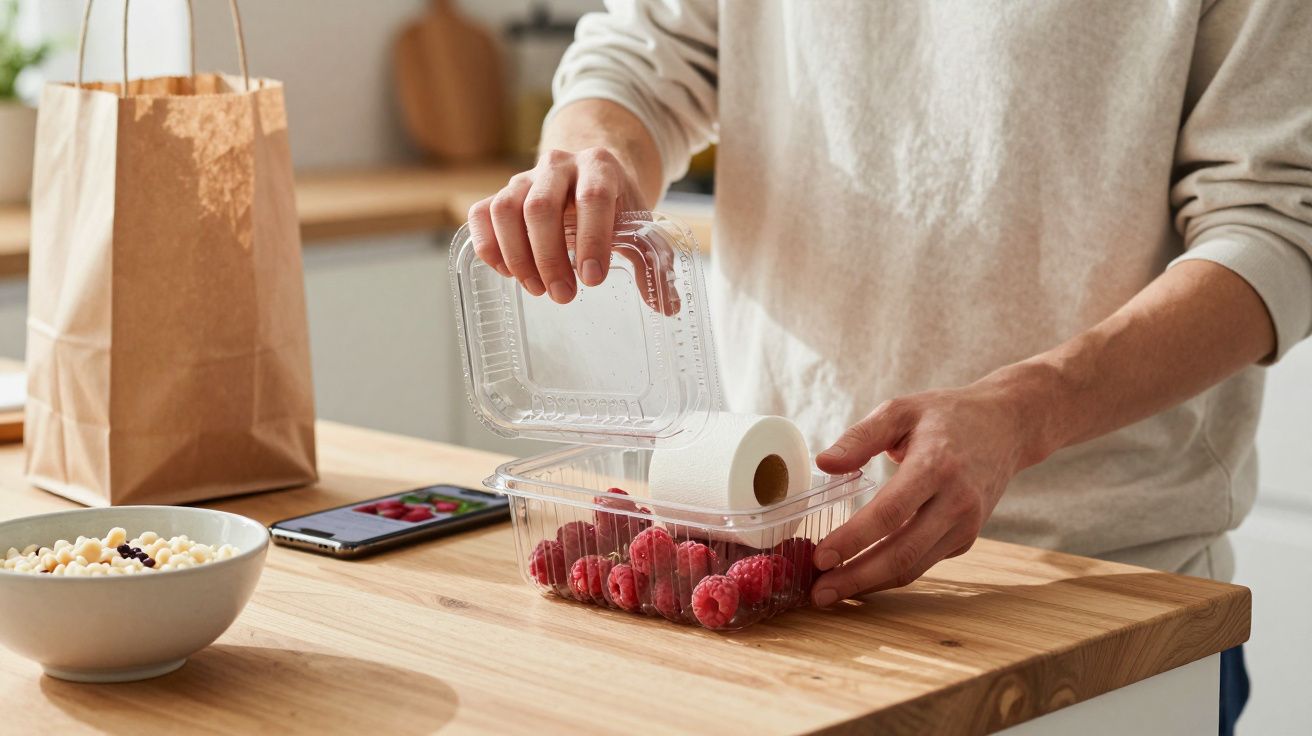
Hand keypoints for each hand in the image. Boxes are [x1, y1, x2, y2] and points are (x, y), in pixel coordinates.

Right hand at [467, 147, 646, 303]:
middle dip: (550, 258)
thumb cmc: (616, 205)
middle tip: (563, 296)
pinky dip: (489, 246)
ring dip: (518, 256)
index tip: (592, 280)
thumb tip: (668, 307)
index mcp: (600, 167)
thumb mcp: (639, 226)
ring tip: (537, 288)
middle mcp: (559, 165)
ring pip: (506, 210)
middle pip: (541, 207)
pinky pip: (482, 214)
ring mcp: (525, 177)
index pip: (593, 198)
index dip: (591, 239)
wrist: (590, 173)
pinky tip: (507, 272)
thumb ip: (653, 263)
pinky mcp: (502, 193)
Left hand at [809, 378, 1046, 606]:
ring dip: (870, 585)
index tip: (820, 557)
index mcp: (936, 466)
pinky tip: (860, 577)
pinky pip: (923, 563)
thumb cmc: (947, 415)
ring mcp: (965, 525)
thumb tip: (824, 464)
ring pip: (913, 567)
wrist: (1007, 426)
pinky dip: (890, 574)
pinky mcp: (966, 538)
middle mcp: (956, 502)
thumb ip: (860, 436)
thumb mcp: (901, 410)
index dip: (854, 539)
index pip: (890, 513)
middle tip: (818, 593)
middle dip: (856, 578)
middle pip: (902, 552)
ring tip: (831, 593)